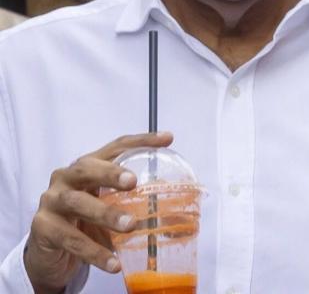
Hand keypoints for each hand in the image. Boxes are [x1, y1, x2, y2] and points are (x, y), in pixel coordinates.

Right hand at [24, 132, 172, 293]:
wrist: (48, 253)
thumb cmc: (83, 223)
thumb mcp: (107, 206)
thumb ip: (130, 202)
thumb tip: (173, 211)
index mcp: (86, 168)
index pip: (114, 148)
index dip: (140, 141)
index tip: (167, 139)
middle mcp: (66, 179)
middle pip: (87, 167)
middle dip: (110, 172)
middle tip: (133, 182)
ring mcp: (51, 202)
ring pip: (77, 203)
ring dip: (106, 214)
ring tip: (130, 225)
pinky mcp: (43, 228)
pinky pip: (71, 239)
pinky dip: (94, 252)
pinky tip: (113, 262)